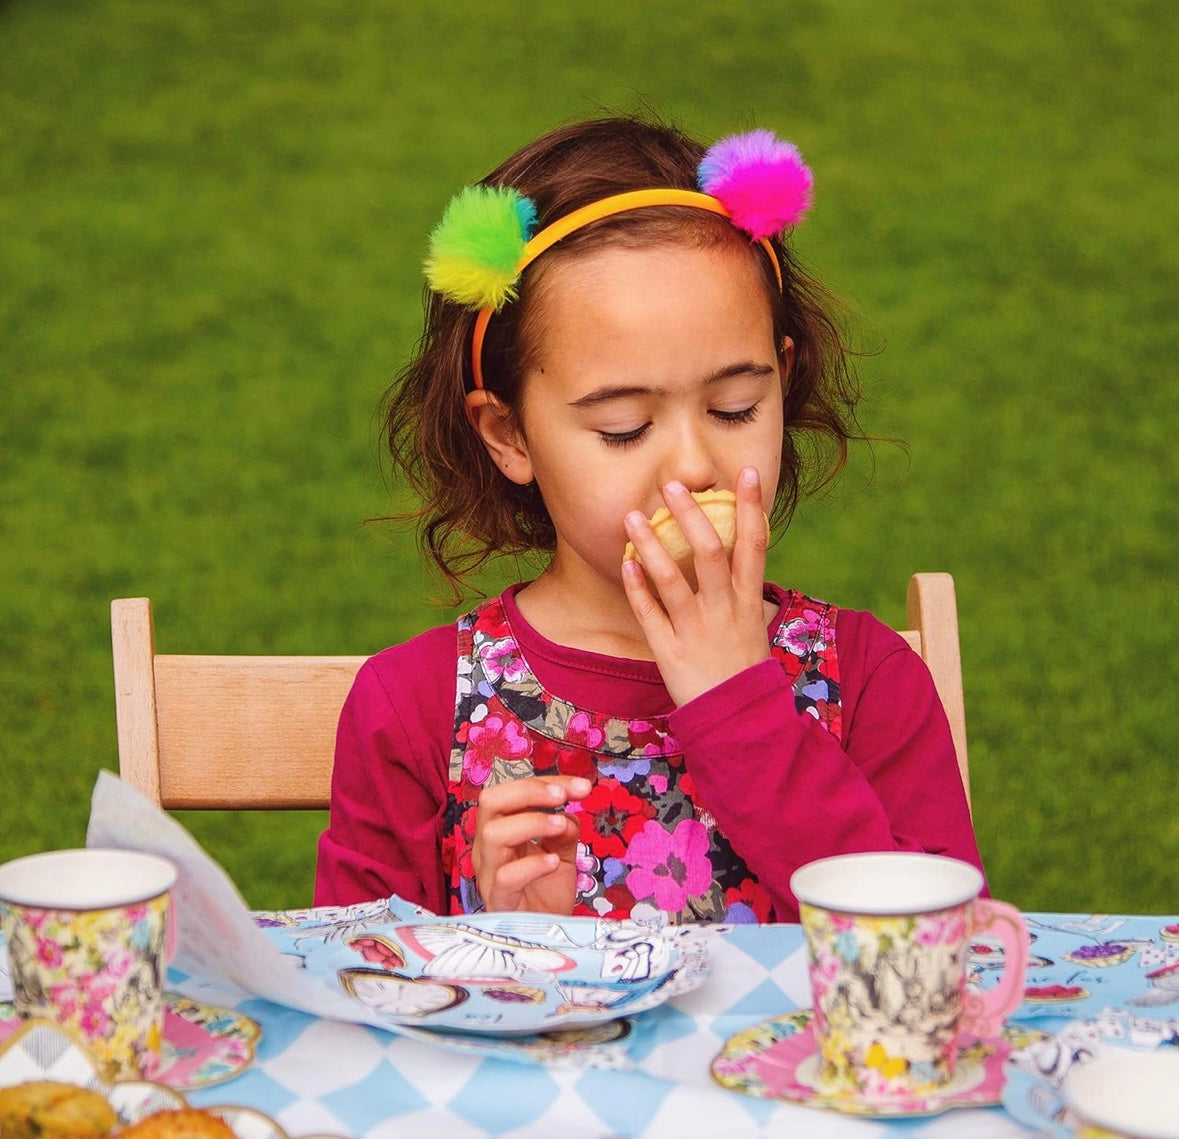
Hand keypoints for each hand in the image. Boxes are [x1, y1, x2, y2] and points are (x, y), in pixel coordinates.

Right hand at [471, 775, 590, 913]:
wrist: (545, 939)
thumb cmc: (546, 894)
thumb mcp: (561, 854)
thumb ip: (564, 831)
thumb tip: (570, 813)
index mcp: (501, 829)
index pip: (514, 793)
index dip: (547, 783)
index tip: (582, 786)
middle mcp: (488, 847)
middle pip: (490, 801)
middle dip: (529, 790)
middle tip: (562, 797)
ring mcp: (489, 874)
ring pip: (493, 834)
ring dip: (532, 822)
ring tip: (561, 827)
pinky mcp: (498, 901)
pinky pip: (505, 877)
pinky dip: (532, 864)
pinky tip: (553, 863)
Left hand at [621, 467, 770, 705]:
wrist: (740, 722)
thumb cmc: (742, 667)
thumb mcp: (753, 624)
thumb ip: (740, 588)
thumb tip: (730, 547)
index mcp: (748, 602)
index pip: (755, 544)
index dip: (750, 507)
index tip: (743, 473)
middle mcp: (724, 611)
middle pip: (710, 553)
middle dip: (691, 516)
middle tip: (672, 486)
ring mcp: (696, 631)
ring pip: (672, 580)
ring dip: (651, 545)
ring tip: (632, 516)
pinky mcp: (670, 651)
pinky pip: (649, 614)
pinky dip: (636, 587)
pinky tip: (624, 562)